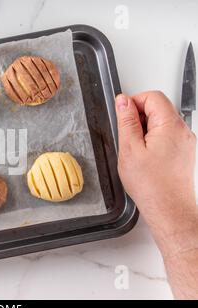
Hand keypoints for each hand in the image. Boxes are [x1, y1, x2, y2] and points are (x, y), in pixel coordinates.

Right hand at [115, 91, 197, 298]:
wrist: (168, 209)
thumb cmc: (151, 185)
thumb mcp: (129, 149)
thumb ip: (126, 121)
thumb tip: (123, 102)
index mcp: (170, 126)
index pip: (153, 97)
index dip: (134, 102)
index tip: (123, 115)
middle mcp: (183, 131)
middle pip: (159, 108)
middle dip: (140, 117)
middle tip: (128, 136)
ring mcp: (186, 142)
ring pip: (163, 123)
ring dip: (146, 130)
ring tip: (136, 150)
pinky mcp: (184, 152)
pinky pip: (167, 136)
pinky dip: (154, 140)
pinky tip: (145, 157)